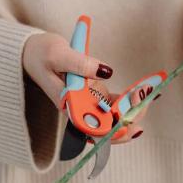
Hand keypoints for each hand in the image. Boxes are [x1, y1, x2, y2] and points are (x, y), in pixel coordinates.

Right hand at [22, 32, 154, 143]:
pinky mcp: (93, 94)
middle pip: (108, 126)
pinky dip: (130, 98)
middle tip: (146, 98)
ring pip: (115, 116)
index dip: (113, 130)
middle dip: (130, 116)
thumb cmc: (40, 53)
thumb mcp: (58, 54)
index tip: (129, 122)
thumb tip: (105, 72)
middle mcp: (79, 110)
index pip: (93, 128)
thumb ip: (80, 63)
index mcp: (68, 106)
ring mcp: (87, 103)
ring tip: (151, 92)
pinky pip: (115, 102)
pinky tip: (146, 90)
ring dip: (134, 108)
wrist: (31, 52)